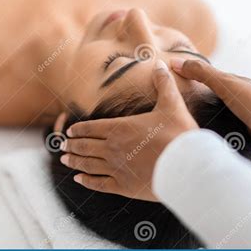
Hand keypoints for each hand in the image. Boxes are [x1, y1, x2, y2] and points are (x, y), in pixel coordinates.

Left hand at [60, 60, 198, 200]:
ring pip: (87, 164)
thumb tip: (162, 64)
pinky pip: (98, 184)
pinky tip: (78, 180)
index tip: (69, 130)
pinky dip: (86, 182)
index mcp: (120, 128)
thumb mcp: (172, 105)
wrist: (187, 167)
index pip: (91, 127)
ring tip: (65, 159)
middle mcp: (112, 148)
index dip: (78, 129)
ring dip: (75, 161)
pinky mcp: (123, 186)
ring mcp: (116, 168)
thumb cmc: (179, 135)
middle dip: (72, 144)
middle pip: (84, 146)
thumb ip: (164, 84)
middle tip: (63, 145)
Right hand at [171, 58, 250, 160]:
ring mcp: (238, 119)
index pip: (204, 79)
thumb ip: (202, 73)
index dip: (187, 79)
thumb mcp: (226, 84)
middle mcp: (234, 101)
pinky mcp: (241, 136)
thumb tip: (175, 62)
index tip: (167, 83)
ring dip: (200, 122)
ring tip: (178, 129)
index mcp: (231, 85)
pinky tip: (197, 141)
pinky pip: (220, 135)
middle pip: (207, 100)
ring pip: (213, 118)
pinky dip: (210, 136)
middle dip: (190, 104)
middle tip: (168, 111)